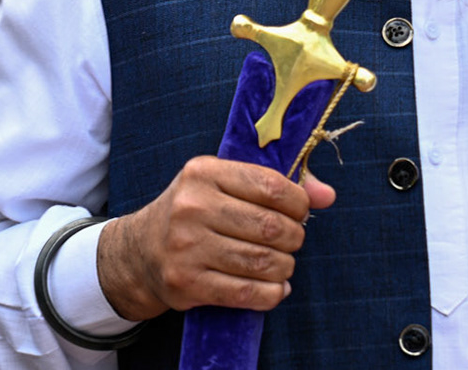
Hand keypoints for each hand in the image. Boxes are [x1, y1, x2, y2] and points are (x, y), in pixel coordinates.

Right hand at [96, 156, 335, 320]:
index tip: (300, 212)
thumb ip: (278, 184)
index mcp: (204, 173)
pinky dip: (271, 294)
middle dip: (293, 238)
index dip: (298, 203)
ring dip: (284, 267)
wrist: (139, 252)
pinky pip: (245, 293)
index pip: (271, 186)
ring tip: (283, 264)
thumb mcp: (225, 184)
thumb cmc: (194, 212)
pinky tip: (275, 288)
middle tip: (291, 241)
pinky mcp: (186, 283)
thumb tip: (328, 195)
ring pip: (261, 262)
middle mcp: (192, 207)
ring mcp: (187, 247)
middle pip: (269, 227)